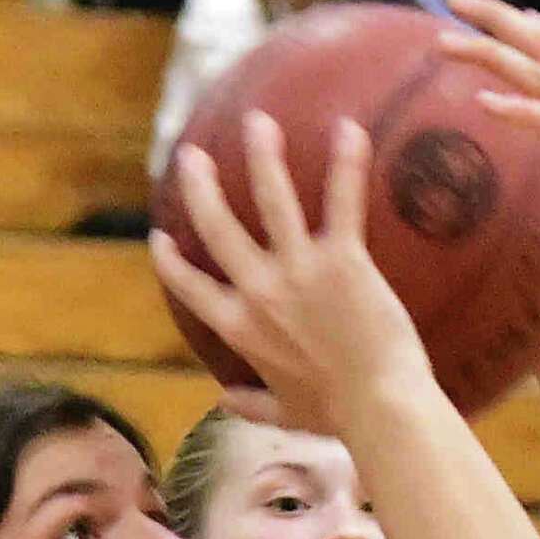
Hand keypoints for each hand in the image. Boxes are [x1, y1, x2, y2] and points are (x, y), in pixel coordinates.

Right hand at [151, 111, 433, 431]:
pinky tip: (348, 128)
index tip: (160, 238)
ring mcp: (299, 271)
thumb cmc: (338, 415)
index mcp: (240, 329)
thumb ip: (252, 406)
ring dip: (262, 156)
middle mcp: (259, 292)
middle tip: (192, 156)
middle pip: (218, 228)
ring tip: (259, 122)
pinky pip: (341, 200)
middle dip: (200, 187)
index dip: (171, 263)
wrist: (379, 408)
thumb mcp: (286, 414)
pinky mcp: (343, 259)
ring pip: (271, 199)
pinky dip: (347, 162)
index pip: (191, 289)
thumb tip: (225, 402)